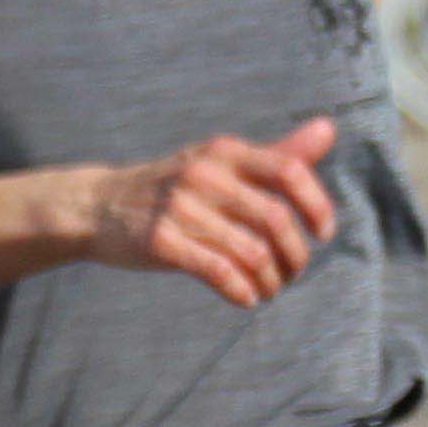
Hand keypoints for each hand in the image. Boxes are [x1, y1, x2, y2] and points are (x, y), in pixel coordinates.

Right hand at [88, 119, 337, 308]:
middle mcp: (204, 174)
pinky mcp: (160, 241)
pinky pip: (218, 271)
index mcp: (226, 152)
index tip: (323, 234)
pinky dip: (241, 290)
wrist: (98, 205)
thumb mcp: (222, 162)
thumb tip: (328, 129)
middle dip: (295, 256)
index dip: (317, 205)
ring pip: (251, 252)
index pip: (289, 171)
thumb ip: (277, 154)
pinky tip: (246, 297)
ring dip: (271, 280)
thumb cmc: (175, 187)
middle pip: (275, 219)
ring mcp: (179, 208)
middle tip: (293, 273)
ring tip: (270, 289)